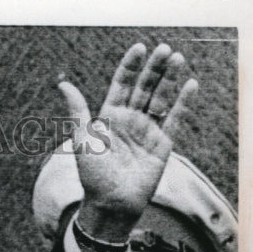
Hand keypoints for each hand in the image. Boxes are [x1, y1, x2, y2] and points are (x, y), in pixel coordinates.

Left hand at [60, 42, 197, 241]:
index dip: (130, 66)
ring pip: (161, 98)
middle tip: (164, 49)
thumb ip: (77, 111)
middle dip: (154, 68)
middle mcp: (130, 120)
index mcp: (110, 117)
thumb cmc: (93, 175)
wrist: (111, 204)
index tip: (139, 47)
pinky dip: (183, 102)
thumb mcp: (81, 139)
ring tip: (177, 58)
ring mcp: (148, 130)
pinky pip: (175, 119)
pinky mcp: (163, 144)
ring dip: (169, 79)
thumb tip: (62, 83)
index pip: (122, 84)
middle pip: (144, 87)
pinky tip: (190, 84)